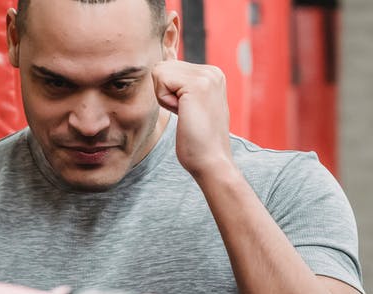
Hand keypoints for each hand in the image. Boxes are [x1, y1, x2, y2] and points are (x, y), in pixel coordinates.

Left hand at [151, 60, 234, 177]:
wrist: (211, 162)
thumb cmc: (197, 141)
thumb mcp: (188, 104)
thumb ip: (178, 82)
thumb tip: (164, 52)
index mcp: (213, 74)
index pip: (170, 67)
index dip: (170, 93)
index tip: (190, 112)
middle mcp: (212, 71)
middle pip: (162, 66)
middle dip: (165, 93)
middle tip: (187, 115)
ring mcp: (207, 75)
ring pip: (159, 71)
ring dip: (164, 97)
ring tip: (186, 114)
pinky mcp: (197, 83)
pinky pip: (160, 79)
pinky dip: (164, 100)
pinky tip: (184, 113)